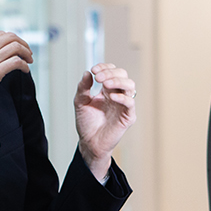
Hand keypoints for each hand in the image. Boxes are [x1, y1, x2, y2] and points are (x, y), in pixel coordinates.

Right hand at [0, 32, 32, 140]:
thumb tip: (3, 52)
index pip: (0, 34)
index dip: (14, 39)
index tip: (20, 47)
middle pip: (10, 37)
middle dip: (23, 44)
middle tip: (28, 53)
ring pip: (15, 47)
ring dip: (26, 54)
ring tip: (28, 61)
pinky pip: (16, 62)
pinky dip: (24, 65)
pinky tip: (25, 70)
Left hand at [74, 63, 135, 180]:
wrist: (89, 143)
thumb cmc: (86, 124)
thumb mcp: (80, 102)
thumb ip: (83, 88)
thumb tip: (87, 73)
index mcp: (107, 90)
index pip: (112, 71)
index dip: (105, 67)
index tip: (94, 70)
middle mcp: (117, 95)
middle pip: (122, 75)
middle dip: (110, 73)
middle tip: (98, 78)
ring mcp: (123, 105)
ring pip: (130, 85)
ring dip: (118, 81)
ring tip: (105, 84)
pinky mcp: (128, 116)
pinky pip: (130, 103)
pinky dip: (122, 97)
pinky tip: (111, 97)